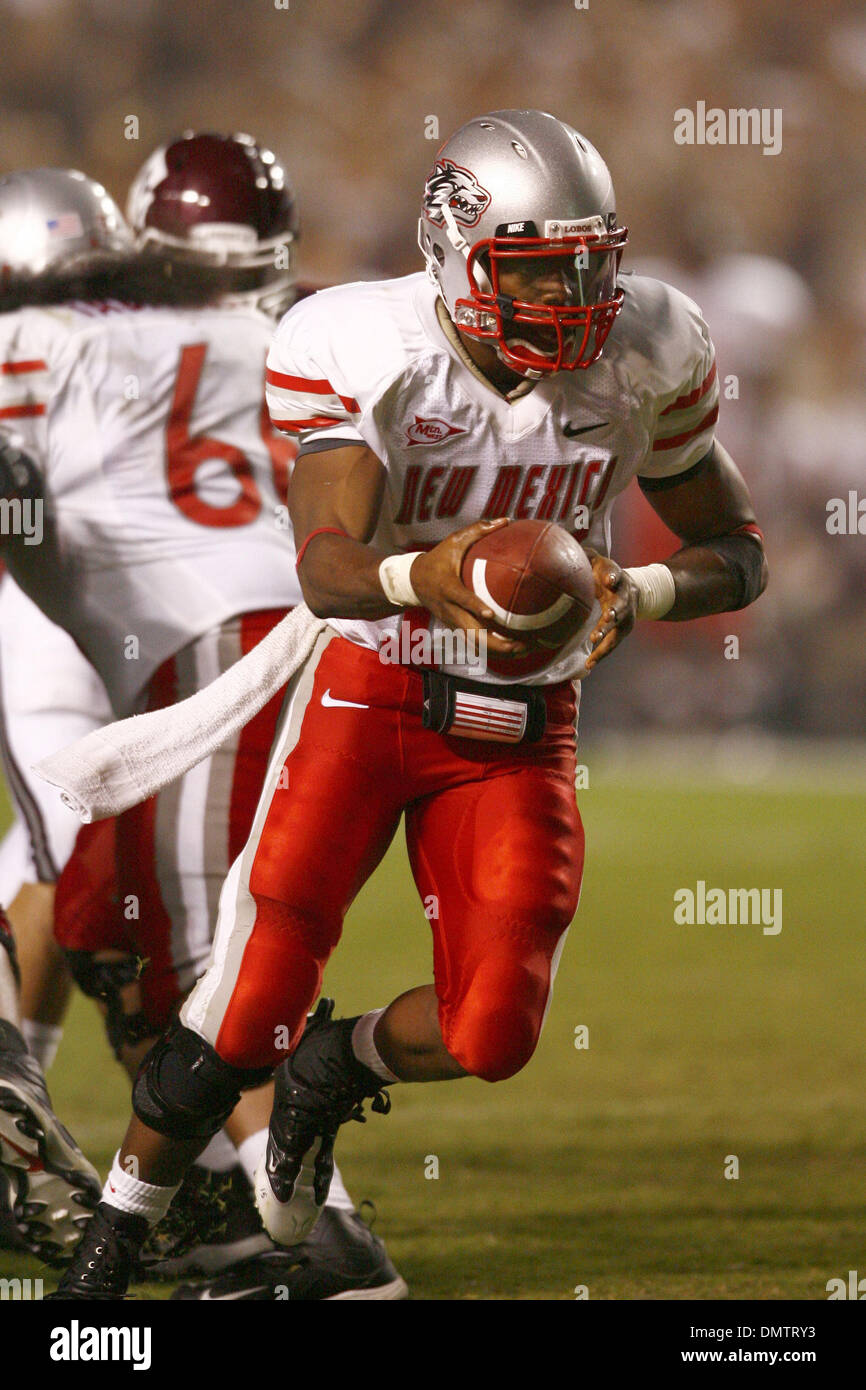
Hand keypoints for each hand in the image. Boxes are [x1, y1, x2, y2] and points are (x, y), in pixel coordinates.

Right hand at [409, 519, 527, 657]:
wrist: (413, 580)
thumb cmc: (437, 559)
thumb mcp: (453, 541)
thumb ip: (478, 530)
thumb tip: (505, 520)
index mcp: (448, 587)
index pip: (461, 599)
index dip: (475, 607)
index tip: (491, 615)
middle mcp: (449, 609)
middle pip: (471, 633)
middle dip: (496, 643)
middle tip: (520, 644)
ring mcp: (452, 621)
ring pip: (474, 644)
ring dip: (498, 650)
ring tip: (524, 649)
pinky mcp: (455, 628)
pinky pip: (475, 644)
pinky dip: (493, 649)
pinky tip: (514, 649)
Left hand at [585, 551, 637, 670]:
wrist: (633, 589)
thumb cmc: (607, 574)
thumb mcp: (599, 562)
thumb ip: (586, 555)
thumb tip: (565, 547)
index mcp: (617, 578)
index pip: (615, 575)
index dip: (612, 576)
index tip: (608, 579)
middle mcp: (625, 598)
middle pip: (620, 606)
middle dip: (614, 613)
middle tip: (607, 617)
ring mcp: (626, 617)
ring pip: (618, 629)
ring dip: (607, 637)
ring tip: (595, 643)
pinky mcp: (623, 631)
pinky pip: (612, 645)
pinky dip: (601, 654)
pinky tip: (588, 665)